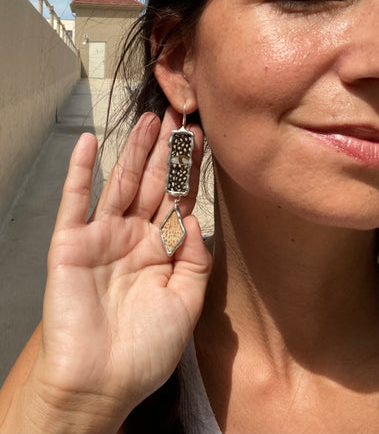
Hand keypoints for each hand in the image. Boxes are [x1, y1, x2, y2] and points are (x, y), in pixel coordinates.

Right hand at [28, 108, 211, 430]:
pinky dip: (79, 171)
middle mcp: (132, 238)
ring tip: (149, 120)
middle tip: (179, 115)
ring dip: (133, 151)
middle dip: (166, 150)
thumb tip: (195, 220)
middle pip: (152, 184)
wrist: (99, 384)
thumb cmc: (144, 352)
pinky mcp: (70, 243)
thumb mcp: (186, 304)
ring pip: (119, 183)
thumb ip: (195, 260)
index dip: (189, 170)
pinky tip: (88, 142)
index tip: (201, 139)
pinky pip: (74, 201)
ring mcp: (101, 237)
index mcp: (160, 251)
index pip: (177, 200)